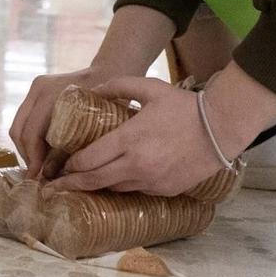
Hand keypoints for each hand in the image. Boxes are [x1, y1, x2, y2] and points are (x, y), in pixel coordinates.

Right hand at [10, 66, 123, 178]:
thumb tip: (58, 175)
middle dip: (27, 155)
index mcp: (53, 96)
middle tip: (38, 175)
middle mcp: (39, 89)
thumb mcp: (95, 124)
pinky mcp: (35, 91)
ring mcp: (35, 88)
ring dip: (27, 147)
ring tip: (40, 165)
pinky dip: (30, 137)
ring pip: (19, 126)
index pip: (32, 134)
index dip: (33, 159)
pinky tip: (42, 151)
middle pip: (20, 130)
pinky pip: (24, 120)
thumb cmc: (109, 98)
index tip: (38, 178)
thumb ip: (76, 146)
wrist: (110, 70)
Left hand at [45, 77, 234, 197]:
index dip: (70, 167)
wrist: (220, 129)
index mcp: (129, 140)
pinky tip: (118, 179)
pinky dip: (123, 185)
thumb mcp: (150, 87)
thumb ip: (118, 85)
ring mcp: (151, 181)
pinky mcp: (164, 190)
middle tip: (55, 188)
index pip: (88, 161)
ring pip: (114, 188)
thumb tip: (93, 88)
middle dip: (72, 185)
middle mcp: (136, 165)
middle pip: (95, 181)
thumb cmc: (184, 107)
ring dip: (98, 185)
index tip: (58, 167)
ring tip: (83, 182)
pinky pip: (135, 191)